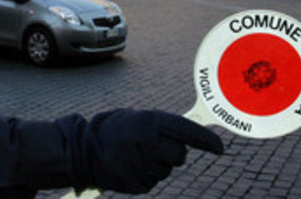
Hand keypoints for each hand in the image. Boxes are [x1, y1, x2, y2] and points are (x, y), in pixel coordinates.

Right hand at [74, 109, 222, 193]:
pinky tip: (130, 166)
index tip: (219, 148)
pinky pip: (154, 180)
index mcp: (148, 121)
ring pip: (167, 168)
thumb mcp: (135, 118)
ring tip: (134, 154)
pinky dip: (146, 174)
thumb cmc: (112, 130)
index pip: (187, 131)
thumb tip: (190, 136)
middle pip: (179, 153)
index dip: (206, 140)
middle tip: (154, 146)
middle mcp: (148, 143)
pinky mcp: (138, 183)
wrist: (81, 151)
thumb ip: (160, 126)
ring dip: (157, 163)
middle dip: (173, 151)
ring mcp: (142, 165)